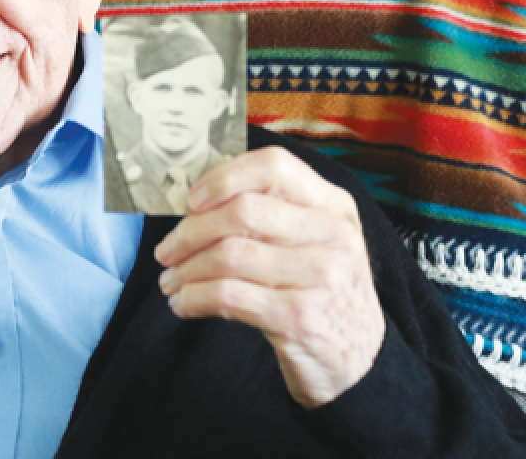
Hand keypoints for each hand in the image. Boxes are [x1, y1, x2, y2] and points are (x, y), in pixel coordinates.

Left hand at [152, 146, 384, 407]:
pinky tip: (183, 304)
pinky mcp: (300, 317)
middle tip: (167, 251)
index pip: (273, 166)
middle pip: (242, 212)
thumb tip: (193, 203)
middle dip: (190, 231)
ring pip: (229, 255)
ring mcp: (320, 276)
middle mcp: (332, 234)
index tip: (191, 201)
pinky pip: (228, 296)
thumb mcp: (311, 241)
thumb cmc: (318, 289)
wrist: (358, 358)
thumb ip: (269, 213)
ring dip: (186, 270)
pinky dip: (194, 298)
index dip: (223, 178)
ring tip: (170, 281)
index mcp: (331, 205)